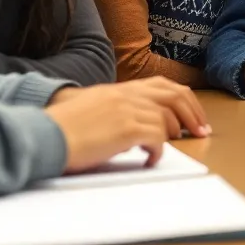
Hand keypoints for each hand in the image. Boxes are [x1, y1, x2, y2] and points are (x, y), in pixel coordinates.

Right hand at [45, 79, 209, 172]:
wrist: (43, 135)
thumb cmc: (61, 130)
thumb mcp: (91, 112)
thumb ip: (114, 112)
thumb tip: (134, 129)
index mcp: (117, 89)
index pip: (161, 85)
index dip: (182, 99)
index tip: (193, 115)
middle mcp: (124, 94)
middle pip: (173, 95)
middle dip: (193, 112)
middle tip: (202, 130)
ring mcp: (126, 109)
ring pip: (167, 117)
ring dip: (176, 133)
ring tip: (178, 145)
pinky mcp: (125, 128)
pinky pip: (157, 137)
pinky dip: (159, 150)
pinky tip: (151, 159)